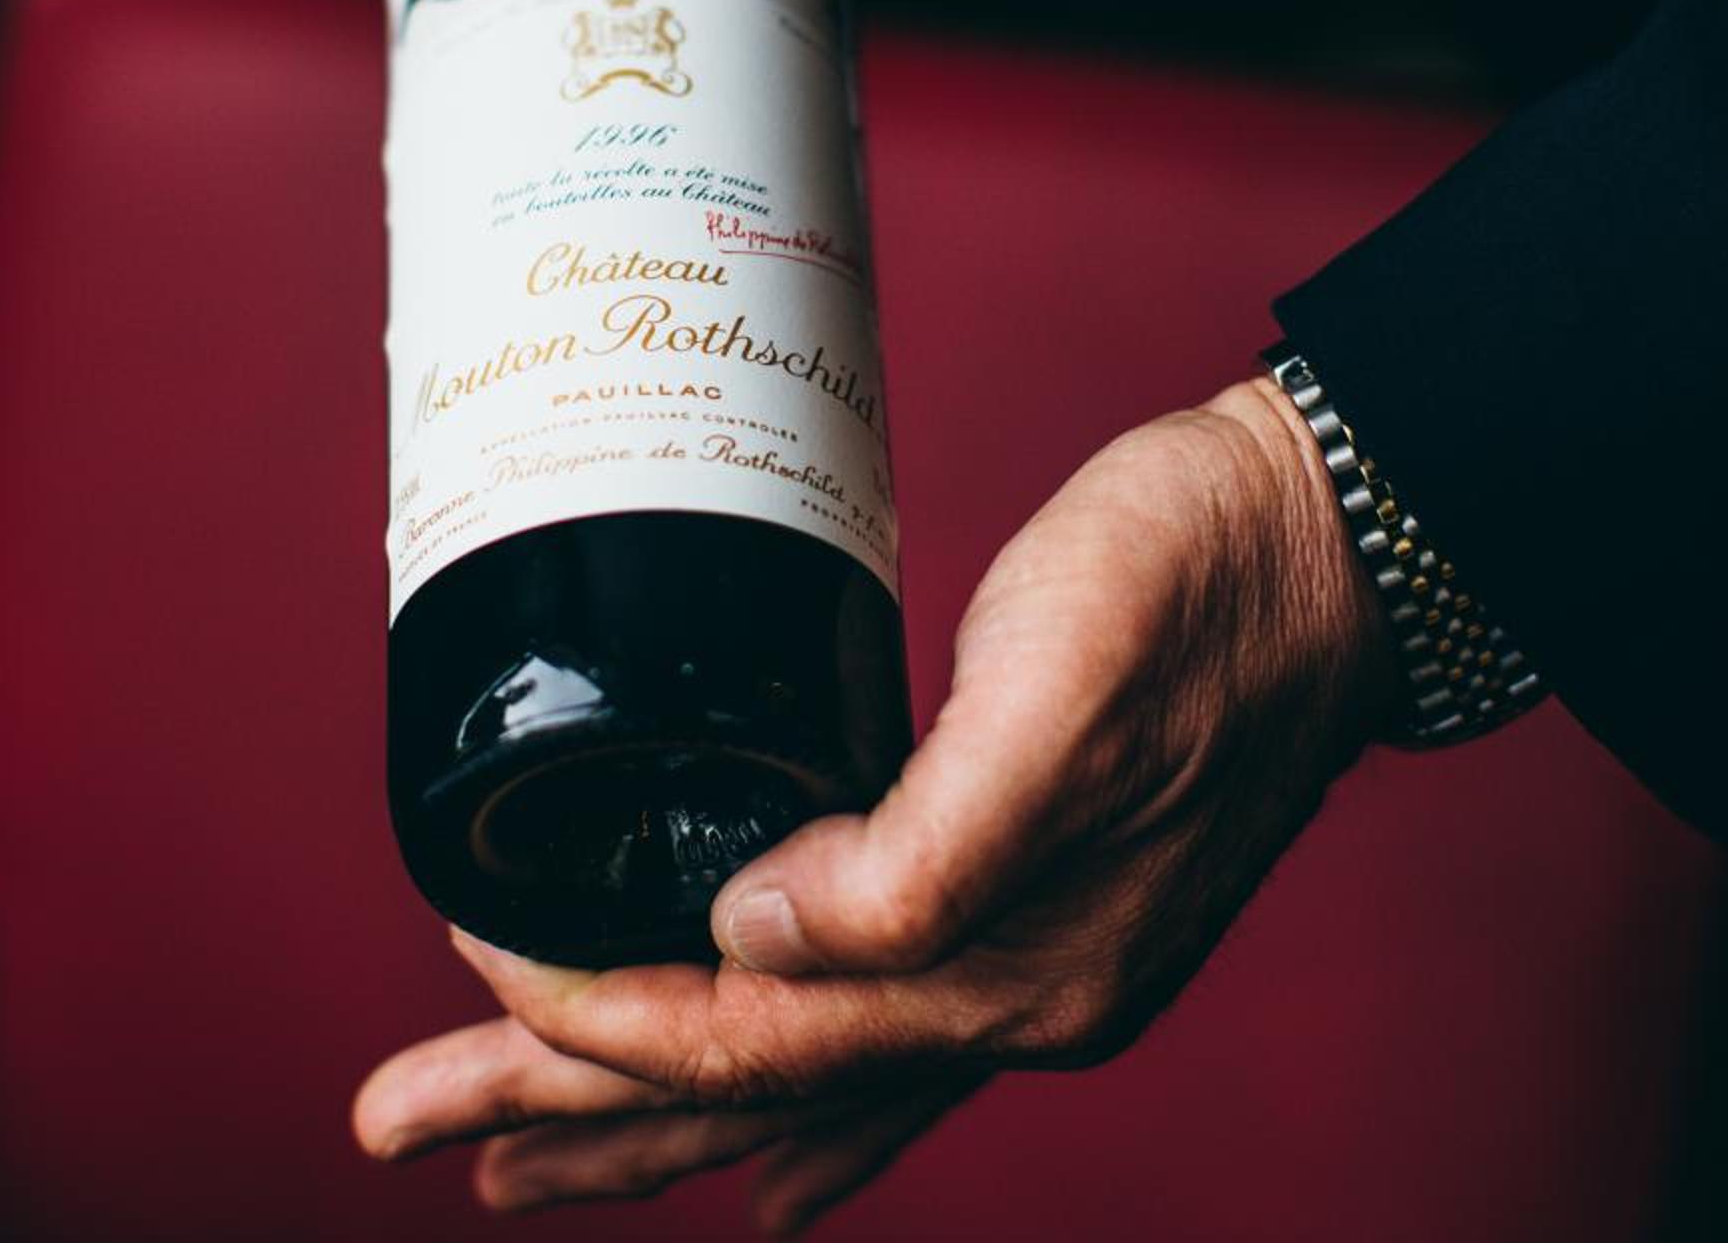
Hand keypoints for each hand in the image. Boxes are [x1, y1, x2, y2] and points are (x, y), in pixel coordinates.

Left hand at [354, 375, 1393, 1230]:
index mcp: (1010, 968)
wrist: (1340, 552)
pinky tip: (774, 1176)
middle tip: (386, 1124)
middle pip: (743, 1087)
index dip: (585, 1011)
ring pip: (800, 1092)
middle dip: (557, 1112)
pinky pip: (893, 1071)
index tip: (460, 956)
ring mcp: (1037, 983)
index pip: (746, 1033)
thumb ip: (925, 842)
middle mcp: (1018, 1007)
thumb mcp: (1065, 681)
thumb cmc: (1199, 582)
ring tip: (514, 1173)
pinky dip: (808, 1125)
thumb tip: (756, 936)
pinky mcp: (1043, 931)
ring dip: (649, 1131)